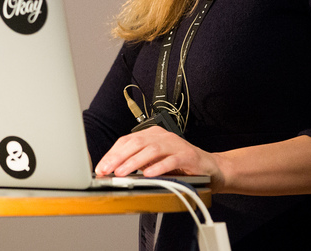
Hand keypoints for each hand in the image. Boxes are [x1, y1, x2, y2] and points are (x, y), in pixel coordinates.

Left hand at [94, 126, 224, 188]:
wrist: (210, 168)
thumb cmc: (180, 165)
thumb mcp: (154, 162)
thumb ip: (138, 163)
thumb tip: (114, 170)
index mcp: (152, 135)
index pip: (127, 141)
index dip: (112, 154)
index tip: (101, 167)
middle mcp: (162, 136)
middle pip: (136, 143)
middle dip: (118, 157)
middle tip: (107, 170)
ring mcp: (175, 144)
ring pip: (151, 150)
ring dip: (134, 162)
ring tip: (122, 172)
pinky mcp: (187, 155)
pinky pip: (171, 160)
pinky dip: (158, 167)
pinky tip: (148, 174)